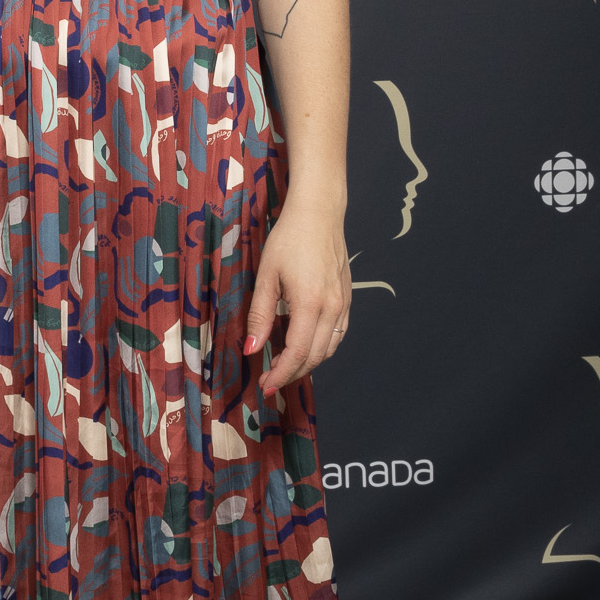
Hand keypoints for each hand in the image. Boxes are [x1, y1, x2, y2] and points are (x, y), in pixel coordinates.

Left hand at [243, 198, 348, 397]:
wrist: (319, 214)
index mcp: (310, 304)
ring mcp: (344, 304)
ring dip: (308, 362)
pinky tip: (304, 344)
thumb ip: (260, 315)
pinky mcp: (348, 298)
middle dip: (293, 373)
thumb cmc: (288, 240)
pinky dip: (322, 347)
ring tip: (285, 365)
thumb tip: (251, 350)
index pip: (297, 353)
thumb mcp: (266, 276)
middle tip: (270, 380)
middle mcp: (332, 308)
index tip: (265, 385)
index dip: (281, 374)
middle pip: (315, 356)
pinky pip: (338, 333)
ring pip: (330, 348)